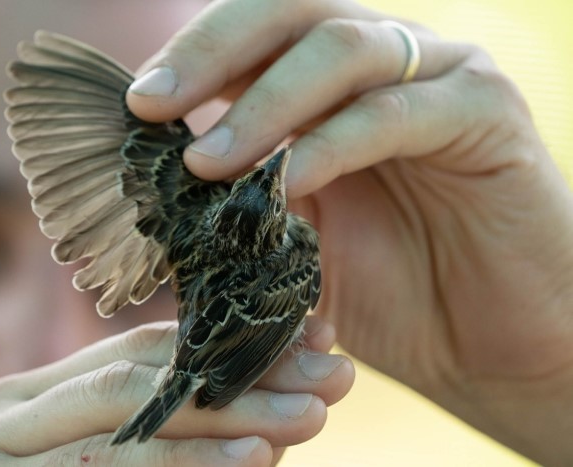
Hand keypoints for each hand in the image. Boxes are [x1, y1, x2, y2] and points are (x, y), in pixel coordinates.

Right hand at [0, 318, 352, 465]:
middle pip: (139, 376)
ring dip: (225, 414)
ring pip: (125, 417)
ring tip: (305, 414)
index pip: (141, 350)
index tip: (313, 342)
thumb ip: (207, 426)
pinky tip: (253, 459)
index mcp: (30, 398)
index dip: (229, 343)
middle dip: (240, 376)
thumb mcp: (147, 463)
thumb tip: (305, 366)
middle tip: (328, 376)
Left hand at [125, 0, 572, 463]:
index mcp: (331, 88)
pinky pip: (395, 111)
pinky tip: (285, 183)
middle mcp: (383, 66)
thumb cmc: (389, 293)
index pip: (253, 38)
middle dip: (211, 52)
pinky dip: (332, 143)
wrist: (491, 341)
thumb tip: (158, 197)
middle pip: (289, 11)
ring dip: (264, 103)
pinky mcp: (485, 113)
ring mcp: (438, 79)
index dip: (192, 60)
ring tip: (206, 163)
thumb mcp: (293, 246)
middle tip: (150, 103)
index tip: (136, 107)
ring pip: (341, 48)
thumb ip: (241, 208)